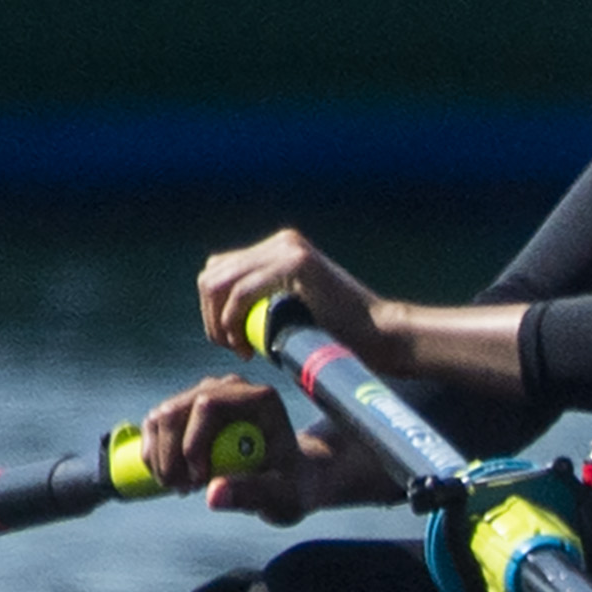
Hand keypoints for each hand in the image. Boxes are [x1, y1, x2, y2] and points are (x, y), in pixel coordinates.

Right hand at [139, 378, 397, 526]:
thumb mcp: (281, 496)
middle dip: (171, 455)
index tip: (198, 482)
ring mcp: (206, 394)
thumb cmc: (291, 485)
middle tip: (183, 491)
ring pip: (162, 417)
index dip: (193, 442)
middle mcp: (230, 388)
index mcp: (259, 399)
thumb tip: (213, 496)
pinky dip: (153, 454)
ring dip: (160, 457)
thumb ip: (252, 494)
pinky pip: (155, 424)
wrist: (287, 476)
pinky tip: (170, 479)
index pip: (209, 404)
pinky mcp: (188, 408)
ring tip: (181, 489)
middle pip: (179, 408)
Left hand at [194, 228, 388, 361]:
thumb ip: (259, 304)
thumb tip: (217, 314)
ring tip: (239, 348)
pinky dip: (233, 321)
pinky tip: (247, 345)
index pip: (220, 271)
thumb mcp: (288, 313)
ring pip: (220, 282)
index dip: (213, 309)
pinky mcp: (297, 262)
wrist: (379, 336)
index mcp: (277, 250)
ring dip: (220, 321)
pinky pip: (242, 291)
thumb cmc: (337, 336)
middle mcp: (280, 242)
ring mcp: (288, 248)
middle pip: (213, 273)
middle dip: (211, 316)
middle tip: (231, 347)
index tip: (230, 341)